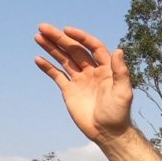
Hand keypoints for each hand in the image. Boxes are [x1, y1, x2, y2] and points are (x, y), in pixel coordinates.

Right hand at [34, 25, 133, 143]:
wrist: (107, 133)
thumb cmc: (119, 113)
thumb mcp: (123, 92)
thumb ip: (120, 72)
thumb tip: (118, 50)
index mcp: (106, 68)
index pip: (93, 47)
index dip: (81, 37)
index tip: (67, 30)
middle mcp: (92, 71)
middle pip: (74, 50)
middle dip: (59, 39)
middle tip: (43, 27)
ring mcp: (80, 80)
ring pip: (64, 60)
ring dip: (51, 48)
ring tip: (38, 36)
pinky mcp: (69, 91)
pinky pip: (57, 76)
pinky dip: (48, 67)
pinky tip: (38, 59)